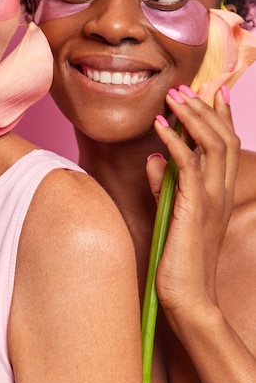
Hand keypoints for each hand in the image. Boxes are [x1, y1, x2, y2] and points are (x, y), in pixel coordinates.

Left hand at [146, 85, 239, 326]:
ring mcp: (210, 198)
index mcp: (219, 192)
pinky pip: (188, 164)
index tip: (214, 91)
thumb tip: (154, 160)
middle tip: (184, 88)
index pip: (227, 145)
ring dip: (193, 117)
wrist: (187, 295)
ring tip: (174, 97)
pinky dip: (175, 141)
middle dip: (205, 108)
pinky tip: (161, 127)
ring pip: (212, 144)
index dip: (222, 116)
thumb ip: (166, 186)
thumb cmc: (178, 256)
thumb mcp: (172, 214)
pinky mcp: (194, 205)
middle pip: (223, 137)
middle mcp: (220, 191)